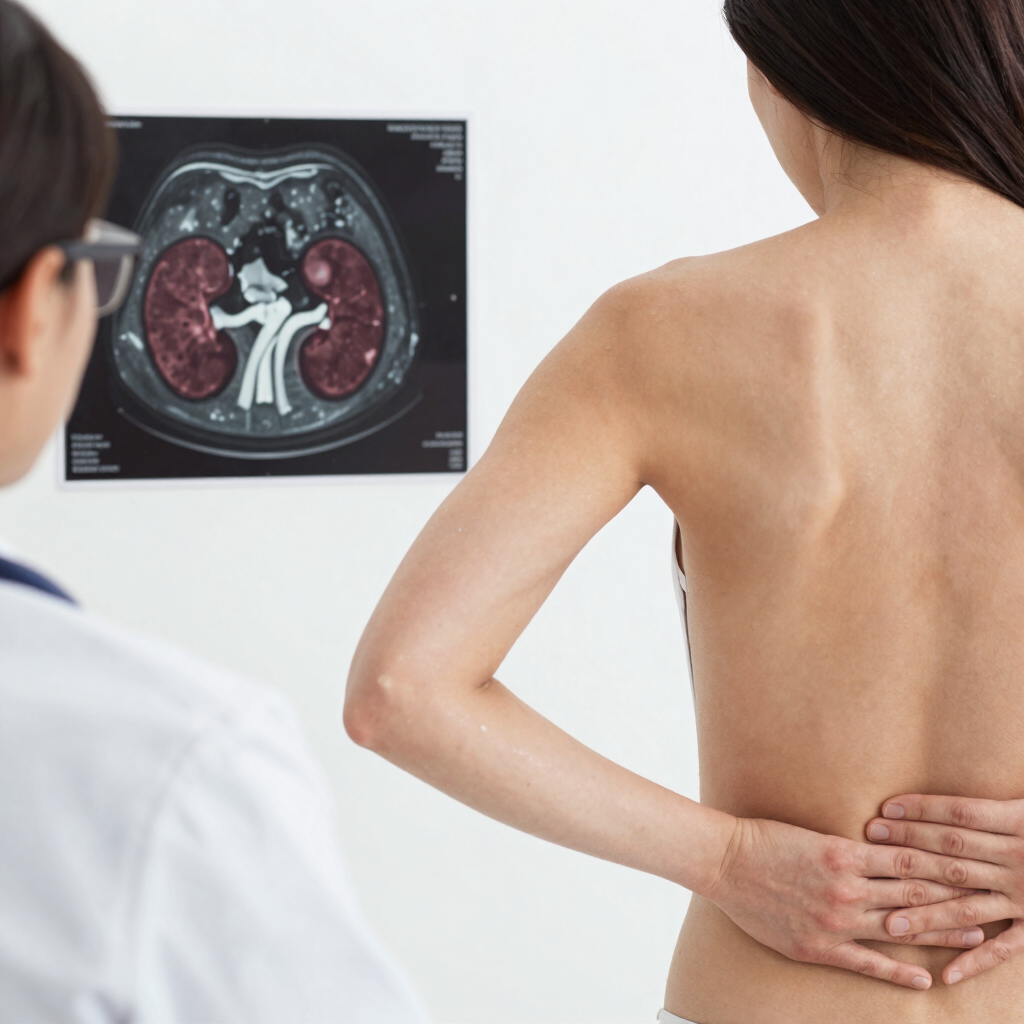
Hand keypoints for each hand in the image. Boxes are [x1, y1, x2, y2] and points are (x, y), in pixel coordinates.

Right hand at [705, 816, 985, 988]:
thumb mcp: (811, 834)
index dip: (945, 867)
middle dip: (956, 898)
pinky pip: (867, 962)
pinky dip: (898, 972)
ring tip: (975, 936)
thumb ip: (848, 849)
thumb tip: (881, 849)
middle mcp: (847, 887)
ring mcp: (835, 919)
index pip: (909, 861)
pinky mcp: (819, 945)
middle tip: (991, 901)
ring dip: (940, 932)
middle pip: (914, 895)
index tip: (972, 869)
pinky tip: (923, 978)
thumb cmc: (763, 840)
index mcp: (846, 853)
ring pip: (899, 927)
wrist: (723, 861)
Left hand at [867, 794, 1023, 985]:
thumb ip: (1000, 801)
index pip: (959, 815)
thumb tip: (957, 788)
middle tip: (870, 848)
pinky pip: (1006, 947)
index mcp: (1021, 822)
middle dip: (909, 850)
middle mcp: (1021, 860)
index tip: (885, 809)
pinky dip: (976, 962)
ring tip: (889, 924)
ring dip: (927, 915)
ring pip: (968, 905)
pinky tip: (945, 974)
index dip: (921, 810)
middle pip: (954, 853)